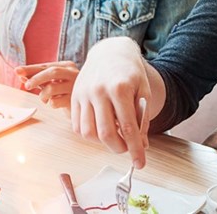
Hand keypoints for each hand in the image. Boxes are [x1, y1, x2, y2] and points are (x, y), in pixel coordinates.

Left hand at [16, 61, 78, 109]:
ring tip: (45, 99)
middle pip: (52, 72)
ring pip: (52, 88)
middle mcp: (73, 74)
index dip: (30, 69)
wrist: (82, 107)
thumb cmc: (63, 93)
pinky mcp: (74, 101)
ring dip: (42, 95)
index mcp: (67, 66)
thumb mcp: (50, 82)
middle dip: (36, 78)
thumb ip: (37, 78)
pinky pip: (55, 102)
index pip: (46, 65)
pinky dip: (50, 104)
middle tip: (27, 86)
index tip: (17, 71)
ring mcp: (75, 87)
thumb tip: (20, 74)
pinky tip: (55, 103)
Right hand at [70, 37, 157, 168]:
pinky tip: (100, 128)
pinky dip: (89, 134)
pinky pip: (77, 126)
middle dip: (118, 148)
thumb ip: (142, 119)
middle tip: (126, 148)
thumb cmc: (130, 73)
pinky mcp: (73, 97)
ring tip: (113, 135)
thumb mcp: (143, 92)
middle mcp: (98, 91)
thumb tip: (140, 145)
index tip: (140, 163)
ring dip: (102, 142)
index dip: (135, 149)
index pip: (128, 127)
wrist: (110, 53)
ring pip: (88, 132)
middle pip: (106, 134)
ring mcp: (83, 94)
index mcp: (120, 88)